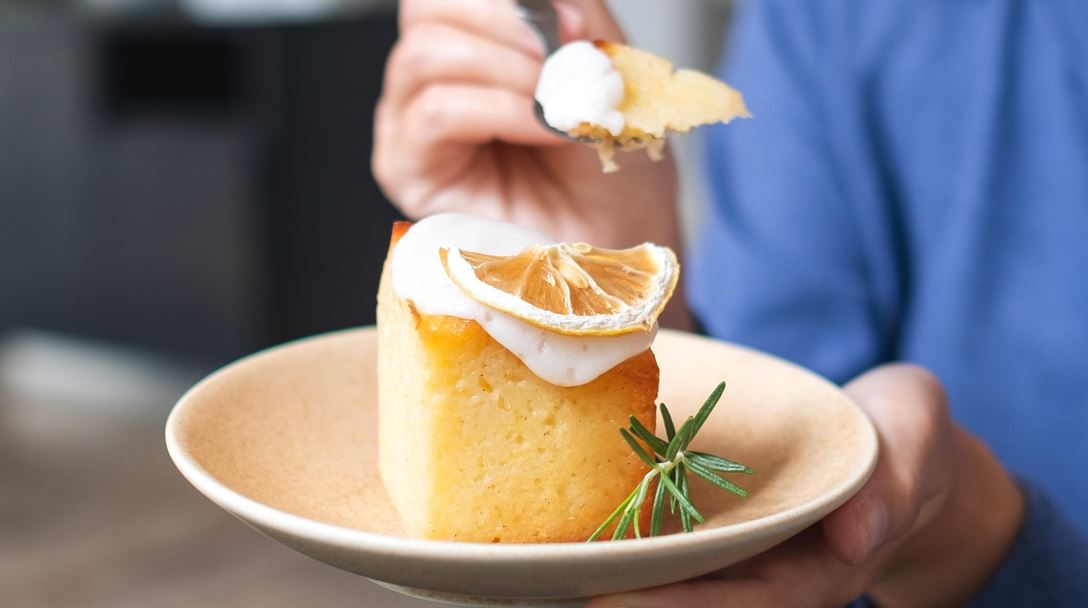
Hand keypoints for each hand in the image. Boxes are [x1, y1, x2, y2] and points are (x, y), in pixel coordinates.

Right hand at [373, 0, 679, 249]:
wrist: (618, 239)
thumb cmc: (608, 165)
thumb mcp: (602, 67)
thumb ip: (573, 15)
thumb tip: (549, 4)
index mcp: (473, 42)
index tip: (571, 23)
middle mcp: (433, 76)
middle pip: (425, 8)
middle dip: (504, 21)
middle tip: (560, 60)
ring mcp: (411, 121)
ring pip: (425, 56)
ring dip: (507, 71)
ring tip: (556, 105)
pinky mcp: (407, 169)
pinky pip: (434, 114)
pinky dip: (499, 111)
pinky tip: (542, 129)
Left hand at [589, 365, 1024, 607]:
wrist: (894, 436)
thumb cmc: (907, 438)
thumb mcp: (916, 446)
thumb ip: (896, 487)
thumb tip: (856, 536)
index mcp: (816, 569)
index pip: (740, 602)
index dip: (676, 605)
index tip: (609, 599)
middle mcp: (769, 569)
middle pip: (692, 595)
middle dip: (627, 594)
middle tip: (554, 579)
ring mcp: (743, 545)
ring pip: (673, 569)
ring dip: (615, 568)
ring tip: (546, 559)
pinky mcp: (721, 516)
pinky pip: (671, 532)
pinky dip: (627, 531)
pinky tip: (575, 522)